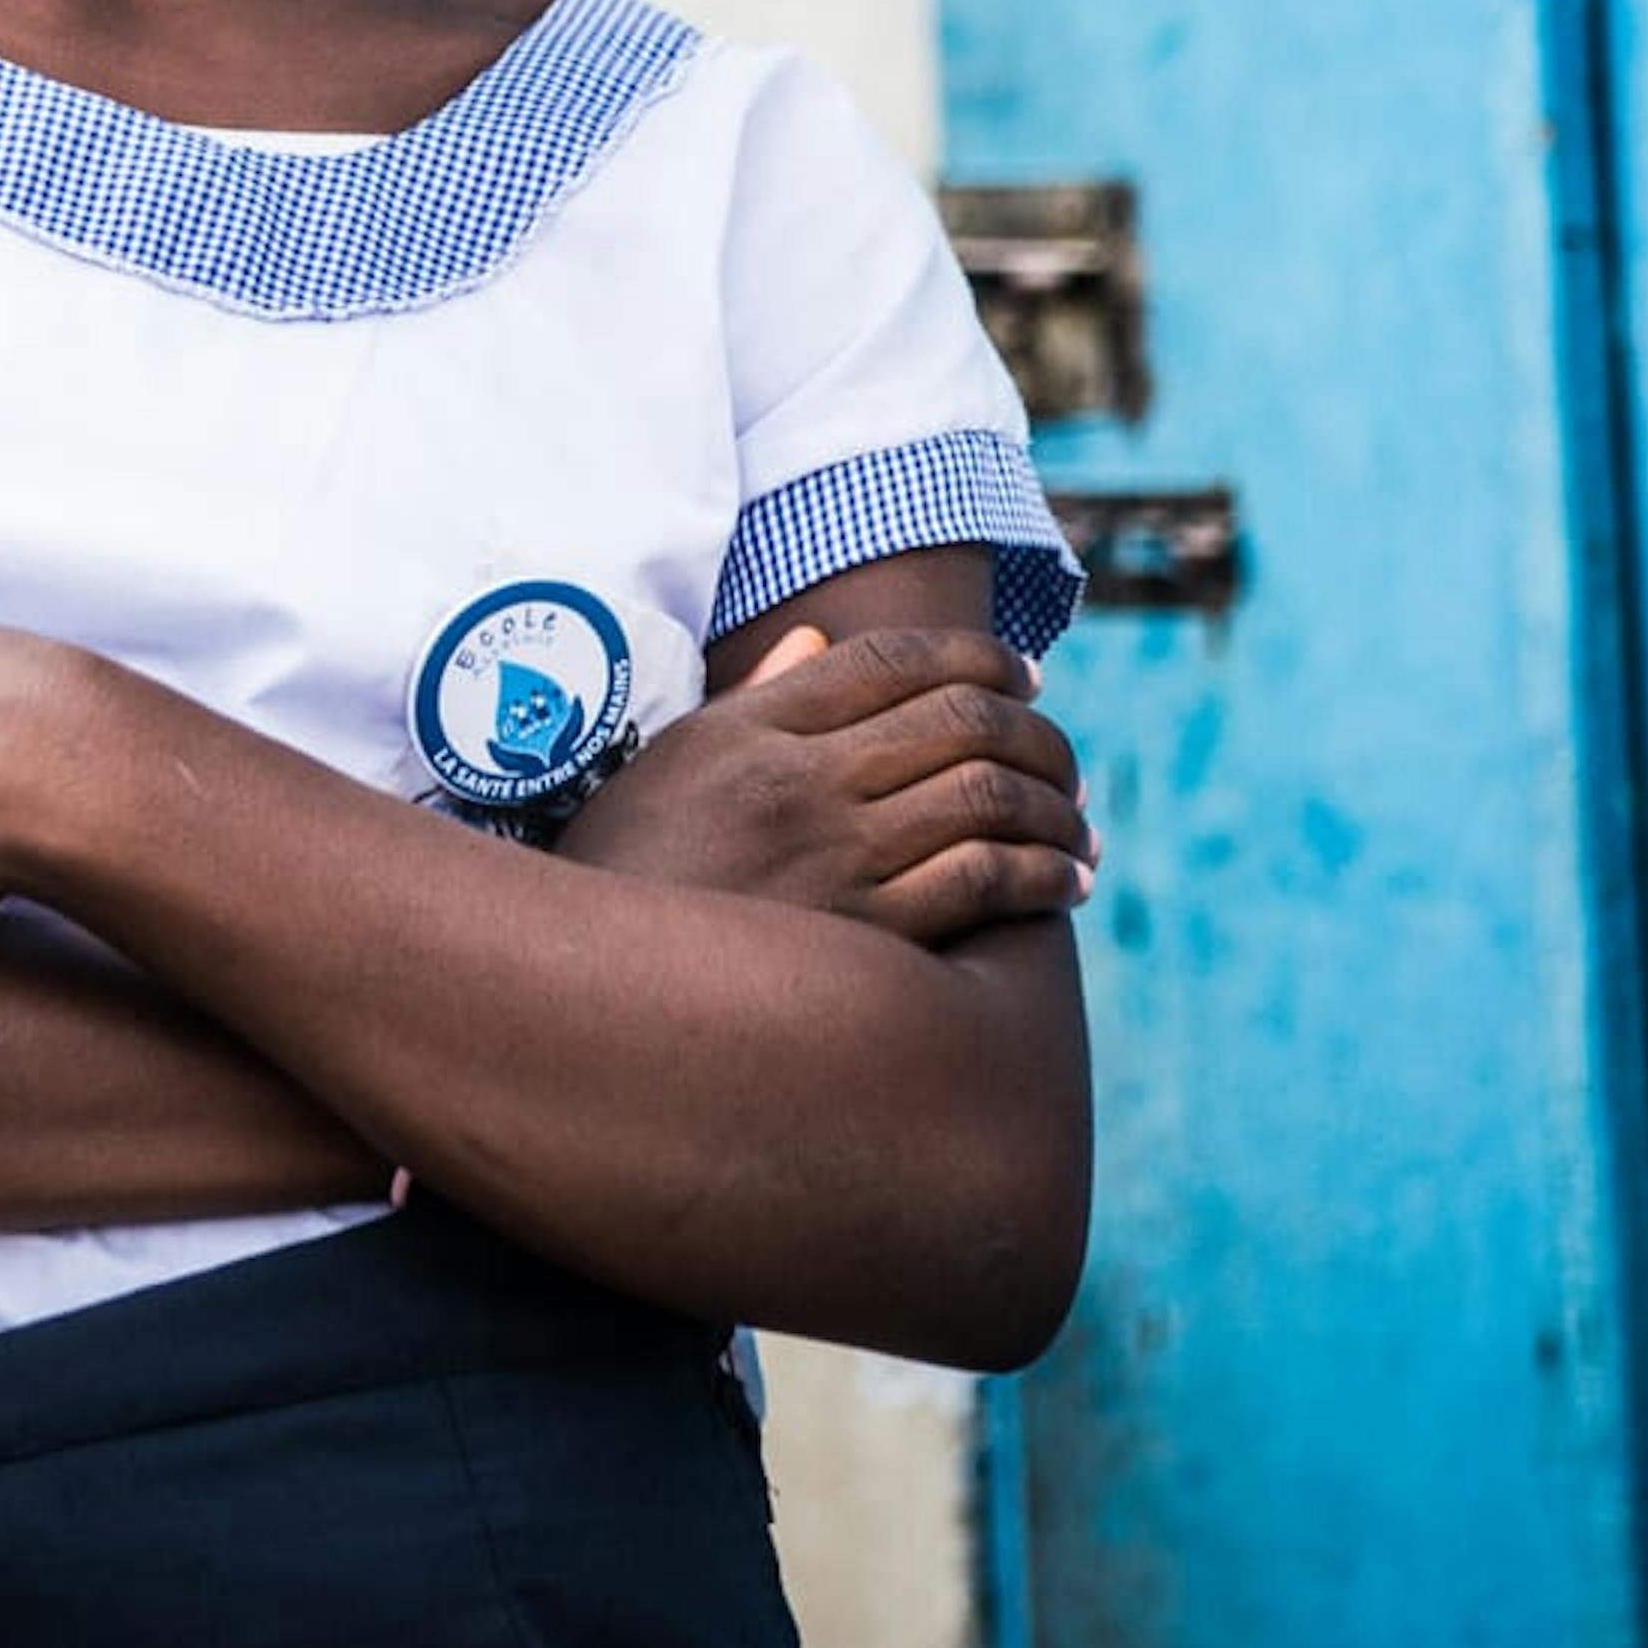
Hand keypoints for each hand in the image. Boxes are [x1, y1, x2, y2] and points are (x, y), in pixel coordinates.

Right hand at [555, 625, 1093, 946]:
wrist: (567, 1001)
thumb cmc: (617, 887)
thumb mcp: (666, 772)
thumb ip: (749, 705)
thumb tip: (815, 646)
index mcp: (747, 727)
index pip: (892, 658)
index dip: (980, 657)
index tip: (1028, 679)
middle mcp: (793, 778)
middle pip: (959, 718)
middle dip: (1039, 736)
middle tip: (1067, 765)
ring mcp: (826, 855)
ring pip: (987, 796)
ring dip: (1057, 810)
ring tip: (1080, 833)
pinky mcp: (854, 937)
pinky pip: (982, 880)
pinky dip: (1043, 875)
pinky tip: (1065, 886)